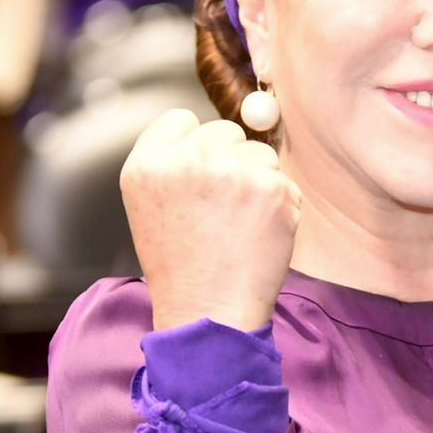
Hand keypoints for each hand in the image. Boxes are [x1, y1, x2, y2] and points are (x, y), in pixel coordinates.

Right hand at [120, 110, 301, 332]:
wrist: (209, 313)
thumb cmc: (182, 268)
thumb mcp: (150, 207)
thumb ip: (173, 164)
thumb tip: (217, 135)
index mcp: (146, 164)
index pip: (180, 119)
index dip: (196, 145)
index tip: (200, 177)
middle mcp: (185, 160)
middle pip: (225, 132)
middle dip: (231, 163)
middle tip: (221, 212)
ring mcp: (230, 171)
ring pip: (260, 154)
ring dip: (259, 183)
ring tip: (240, 226)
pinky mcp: (269, 187)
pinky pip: (286, 183)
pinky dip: (282, 208)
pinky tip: (261, 235)